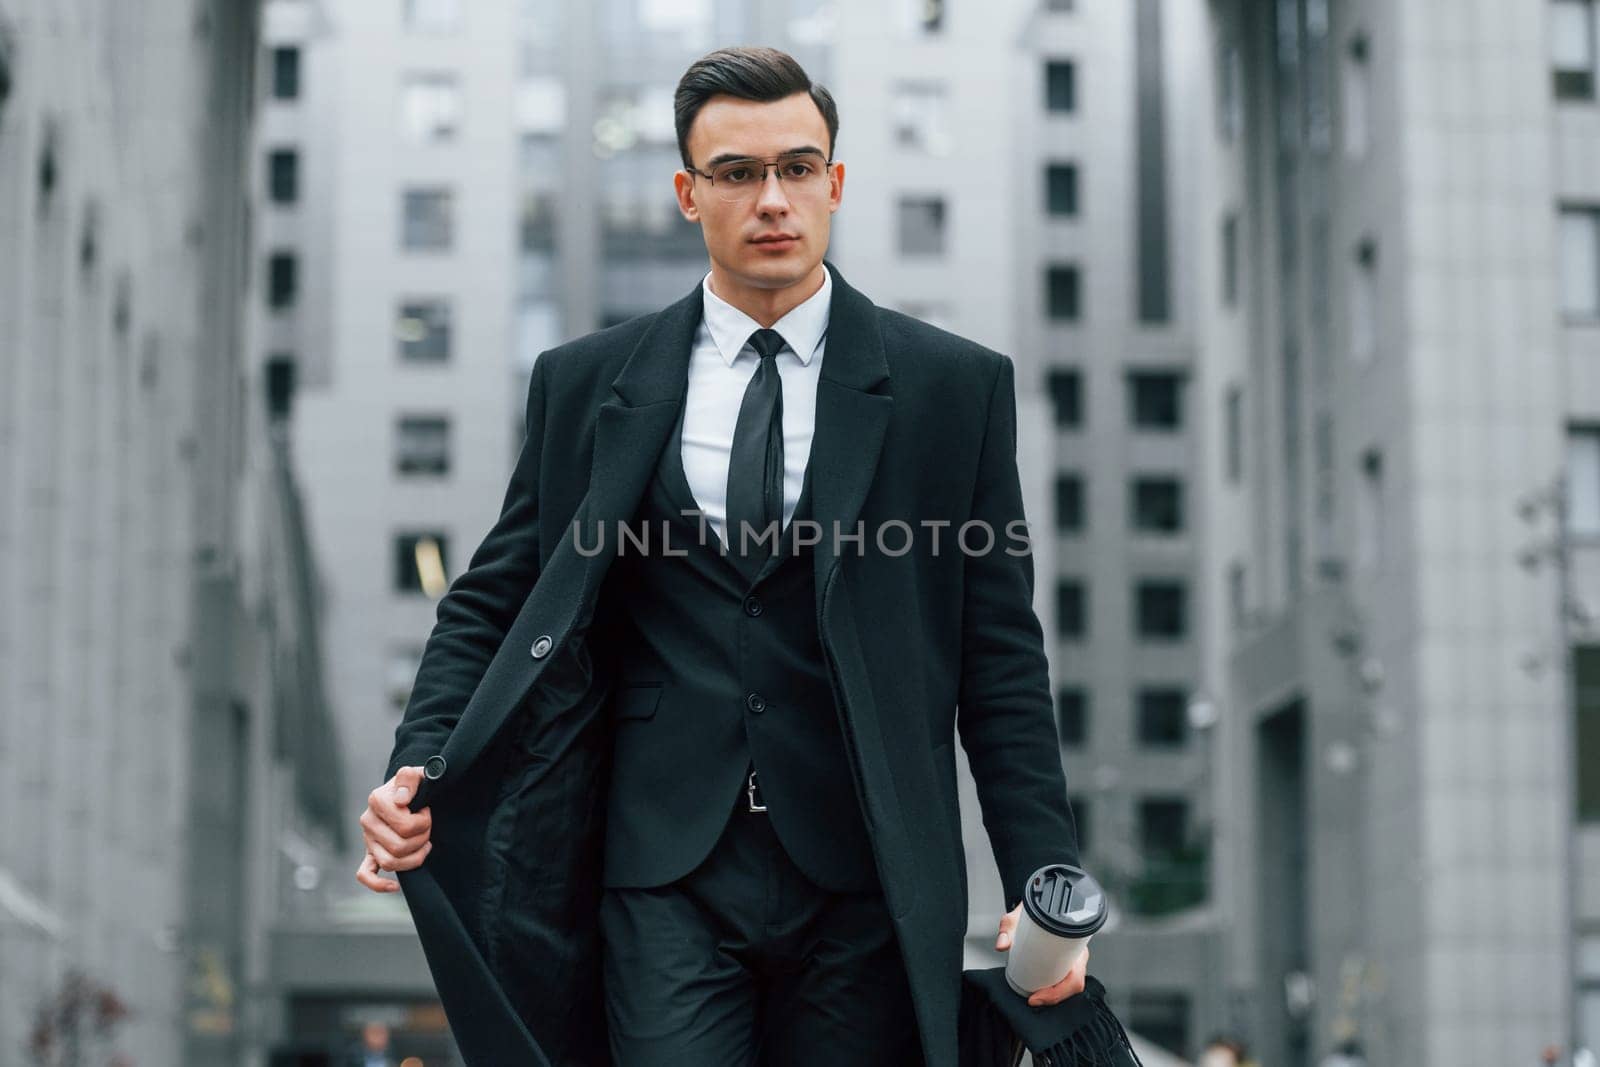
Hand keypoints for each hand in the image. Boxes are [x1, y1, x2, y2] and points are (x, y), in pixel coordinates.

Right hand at [356, 766, 432, 892]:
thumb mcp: (417, 774)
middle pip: (398, 846)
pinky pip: (365, 874)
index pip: (404, 825)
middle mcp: (368, 821)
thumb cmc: (416, 785)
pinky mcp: (370, 853)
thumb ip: (409, 779)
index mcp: (377, 800)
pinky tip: (395, 887)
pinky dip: (378, 884)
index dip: (423, 822)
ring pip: (389, 863)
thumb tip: (402, 800)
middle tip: (429, 828)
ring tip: (424, 844)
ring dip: (413, 858)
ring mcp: (368, 839)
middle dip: (422, 839)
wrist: (409, 791)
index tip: (427, 811)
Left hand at [995, 902, 1089, 1006]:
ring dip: (1055, 995)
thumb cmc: (1034, 908)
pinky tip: (1043, 993)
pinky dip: (1057, 990)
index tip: (1037, 997)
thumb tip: (1002, 946)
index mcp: (1074, 942)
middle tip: (1032, 999)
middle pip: (1073, 985)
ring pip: (1071, 985)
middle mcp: (1077, 952)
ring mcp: (1073, 958)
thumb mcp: (1018, 917)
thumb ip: (1008, 928)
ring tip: (1035, 997)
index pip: (1075, 977)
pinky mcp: (1066, 961)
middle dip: (1054, 997)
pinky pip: (1067, 981)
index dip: (1059, 992)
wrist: (1037, 899)